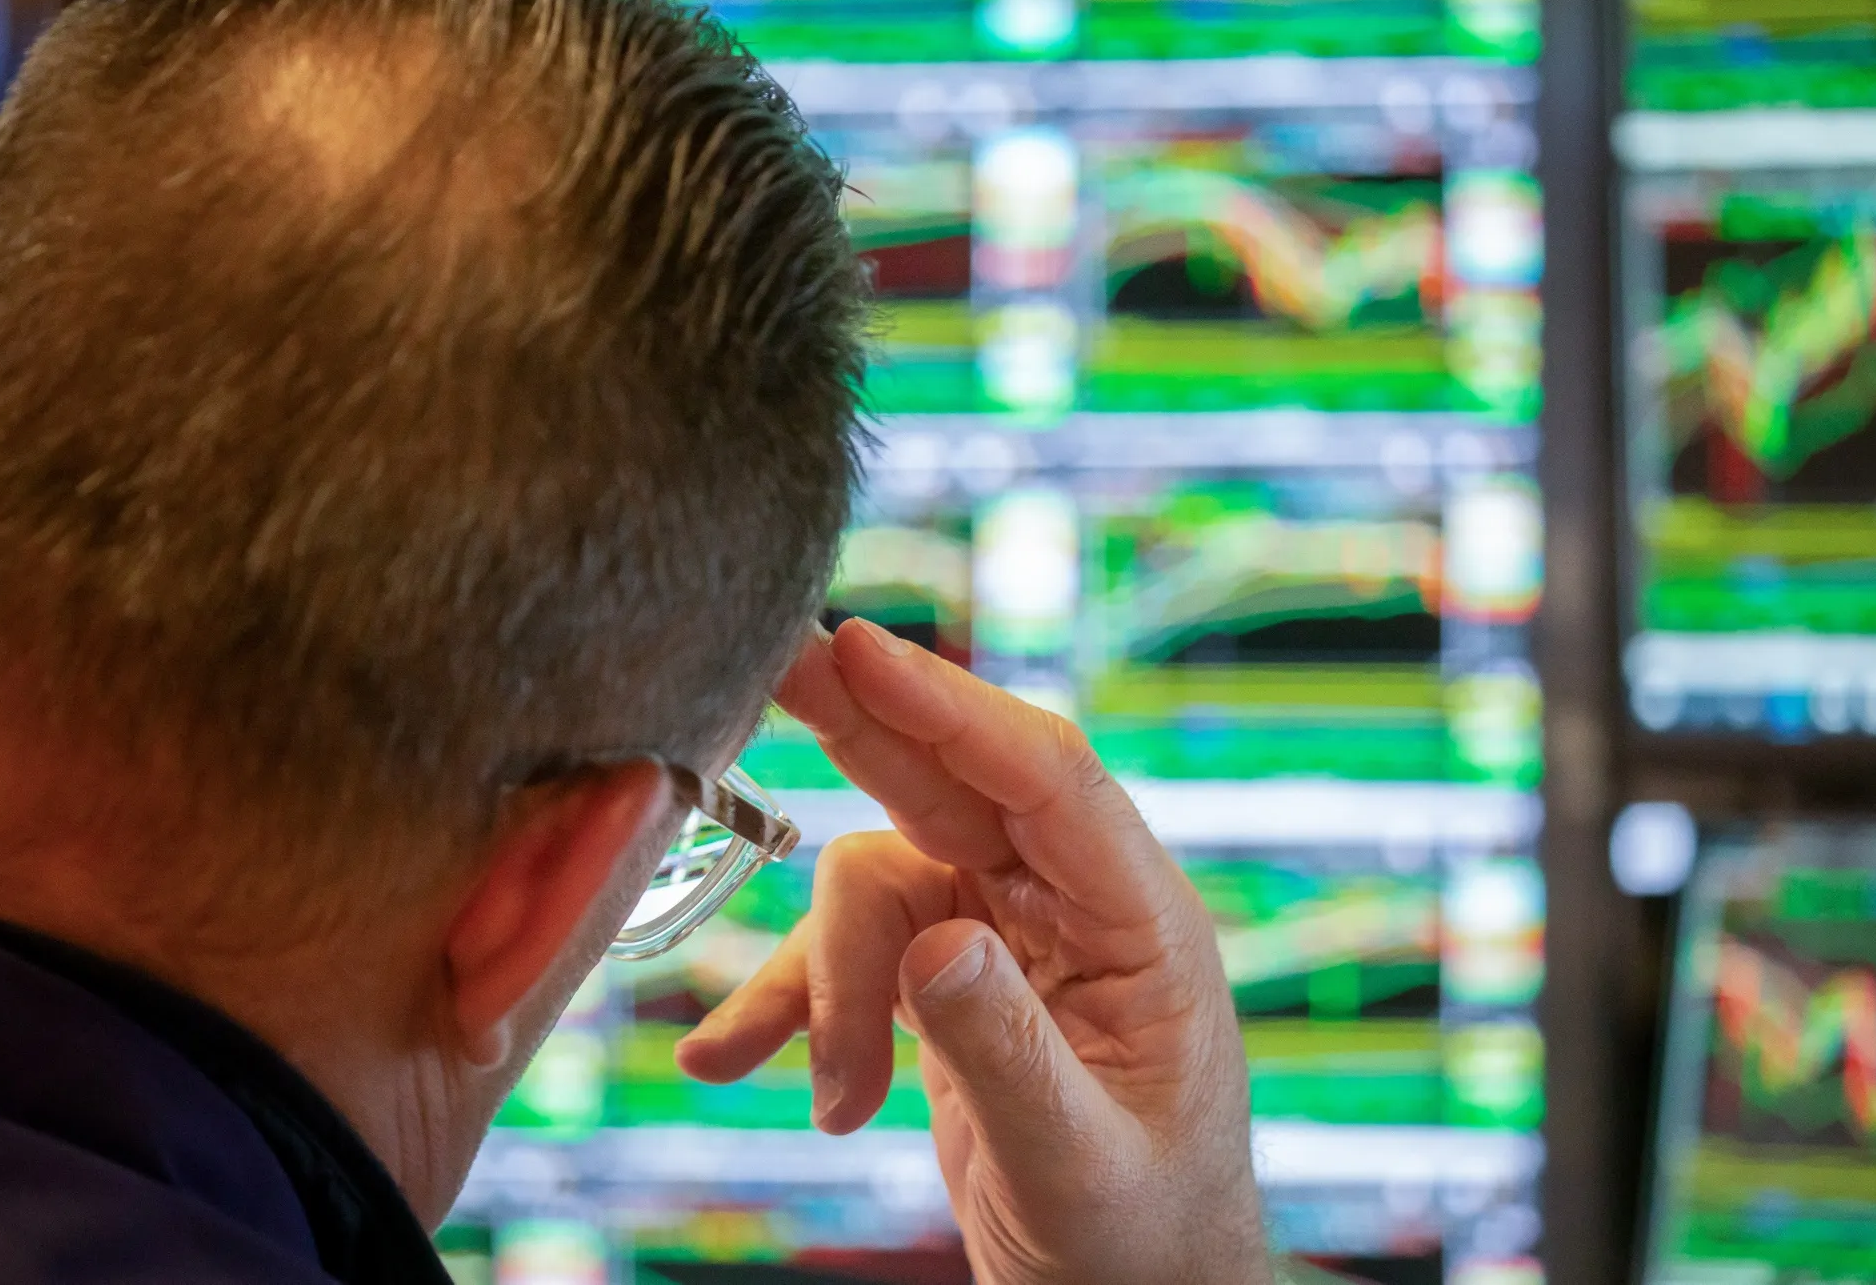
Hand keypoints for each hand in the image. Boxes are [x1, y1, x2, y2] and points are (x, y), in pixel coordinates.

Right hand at [675, 619, 1271, 1284]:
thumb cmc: (1143, 1239)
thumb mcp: (1077, 1161)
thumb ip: (1007, 1052)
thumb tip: (936, 945)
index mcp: (1138, 924)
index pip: (1045, 778)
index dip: (949, 707)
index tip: (860, 648)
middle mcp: (1069, 907)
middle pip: (952, 780)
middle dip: (862, 724)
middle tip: (774, 655)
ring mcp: (1003, 935)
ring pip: (877, 882)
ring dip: (832, 985)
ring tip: (839, 1102)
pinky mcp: (948, 978)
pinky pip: (850, 958)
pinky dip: (794, 1005)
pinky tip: (732, 1058)